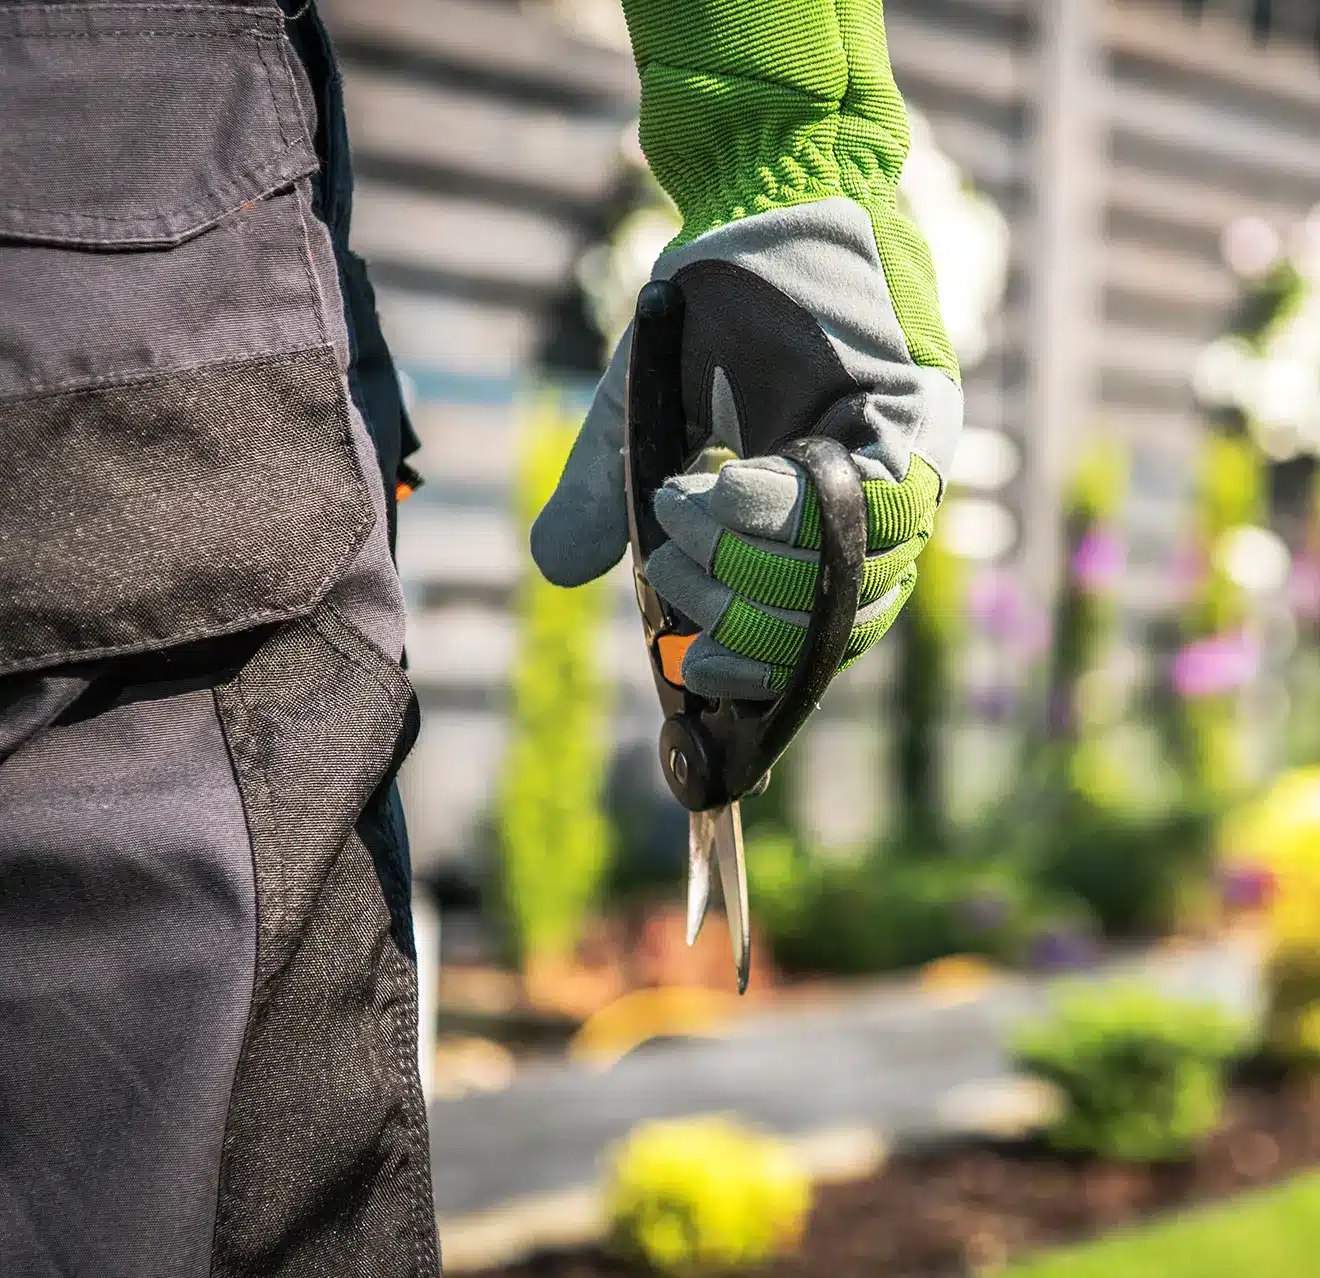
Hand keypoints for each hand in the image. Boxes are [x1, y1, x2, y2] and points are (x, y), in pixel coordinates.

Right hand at [530, 201, 960, 699]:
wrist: (755, 198)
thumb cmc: (706, 314)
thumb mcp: (638, 422)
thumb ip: (605, 501)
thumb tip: (555, 570)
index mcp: (815, 532)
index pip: (805, 645)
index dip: (752, 674)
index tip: (689, 669)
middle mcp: (873, 514)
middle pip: (825, 630)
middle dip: (733, 617)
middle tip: (668, 567)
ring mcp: (905, 470)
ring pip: (843, 579)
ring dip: (745, 564)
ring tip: (679, 512)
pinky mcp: (920, 420)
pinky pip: (866, 508)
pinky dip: (778, 512)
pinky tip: (719, 486)